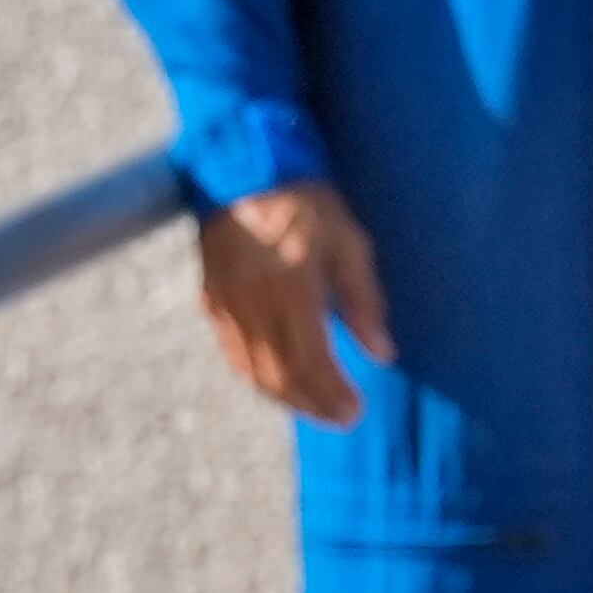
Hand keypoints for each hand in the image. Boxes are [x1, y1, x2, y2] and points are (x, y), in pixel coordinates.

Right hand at [193, 179, 389, 428]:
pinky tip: (277, 384)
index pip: (310, 360)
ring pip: (252, 371)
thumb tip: (381, 353)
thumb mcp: (349, 243)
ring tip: (313, 408)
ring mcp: (226, 307)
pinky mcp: (211, 304)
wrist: (241, 174)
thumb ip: (364, 301)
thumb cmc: (305, 203)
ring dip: (284, 398)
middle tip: (340, 418)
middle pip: (279, 375)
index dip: (332, 393)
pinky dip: (257, 378)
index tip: (354, 411)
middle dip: (311, 404)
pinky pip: (234, 355)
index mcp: (291, 289)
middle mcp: (253, 305)